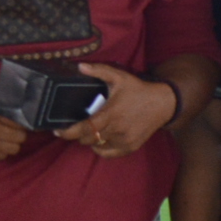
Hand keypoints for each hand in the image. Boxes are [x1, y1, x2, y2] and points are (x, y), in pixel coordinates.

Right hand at [0, 88, 31, 161]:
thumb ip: (4, 97)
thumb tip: (23, 100)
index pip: (20, 123)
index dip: (23, 121)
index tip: (21, 120)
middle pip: (20, 138)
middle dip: (20, 133)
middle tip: (14, 128)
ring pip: (14, 150)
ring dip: (13, 143)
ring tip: (6, 136)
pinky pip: (1, 157)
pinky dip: (2, 151)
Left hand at [59, 63, 174, 158]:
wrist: (163, 103)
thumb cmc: (139, 90)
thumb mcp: (119, 76)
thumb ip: (99, 71)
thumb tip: (80, 66)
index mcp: (111, 114)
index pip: (85, 128)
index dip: (68, 132)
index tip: (57, 131)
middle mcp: (117, 129)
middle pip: (87, 139)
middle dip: (78, 134)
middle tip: (75, 126)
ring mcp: (124, 140)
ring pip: (97, 146)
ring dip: (89, 140)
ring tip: (89, 130)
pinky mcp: (130, 147)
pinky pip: (108, 154)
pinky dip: (100, 149)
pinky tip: (99, 140)